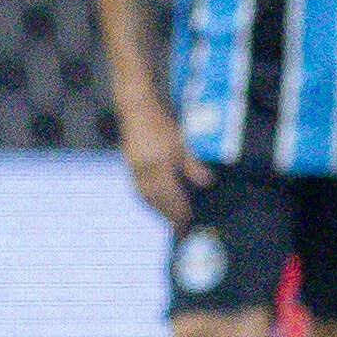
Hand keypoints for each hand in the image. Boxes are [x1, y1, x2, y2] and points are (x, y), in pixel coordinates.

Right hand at [121, 106, 208, 226]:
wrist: (135, 109)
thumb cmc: (161, 122)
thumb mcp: (181, 142)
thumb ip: (192, 165)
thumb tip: (206, 183)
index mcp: (159, 167)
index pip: (172, 196)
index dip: (180, 210)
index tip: (188, 221)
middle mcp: (145, 173)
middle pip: (157, 202)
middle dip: (168, 215)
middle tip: (179, 226)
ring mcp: (135, 171)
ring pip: (147, 198)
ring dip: (158, 210)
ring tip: (168, 217)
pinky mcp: (130, 167)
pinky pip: (140, 191)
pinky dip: (149, 200)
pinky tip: (156, 201)